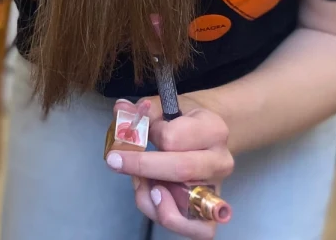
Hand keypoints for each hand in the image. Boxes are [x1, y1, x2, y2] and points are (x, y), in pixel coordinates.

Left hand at [106, 95, 233, 238]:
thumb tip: (120, 110)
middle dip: (141, 166)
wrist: (208, 135)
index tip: (141, 130)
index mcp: (214, 129)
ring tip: (141, 181)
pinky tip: (154, 199)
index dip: (149, 135)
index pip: (172, 138)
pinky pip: (195, 231)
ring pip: (184, 205)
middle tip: (115, 160)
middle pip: (179, 169)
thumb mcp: (165, 107)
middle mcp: (221, 161)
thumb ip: (141, 110)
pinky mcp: (211, 213)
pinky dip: (169, 219)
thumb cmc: (183, 121)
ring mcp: (217, 189)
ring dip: (151, 197)